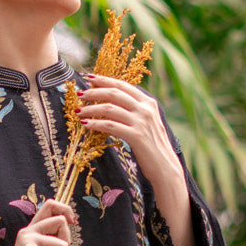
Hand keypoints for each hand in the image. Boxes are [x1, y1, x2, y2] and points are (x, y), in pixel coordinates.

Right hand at [0, 199, 75, 245]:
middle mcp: (29, 230)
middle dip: (66, 242)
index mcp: (32, 228)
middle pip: (61, 221)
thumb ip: (53, 239)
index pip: (50, 204)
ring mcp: (27, 240)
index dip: (66, 210)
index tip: (73, 222)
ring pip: (62, 245)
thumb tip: (70, 222)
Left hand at [77, 75, 183, 191]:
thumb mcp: (148, 123)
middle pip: (114, 93)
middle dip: (94, 92)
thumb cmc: (153, 147)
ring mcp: (141, 122)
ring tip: (79, 112)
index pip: (123, 85)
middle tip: (80, 94)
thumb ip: (136, 111)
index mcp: (148, 102)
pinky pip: (110, 126)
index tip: (90, 79)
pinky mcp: (136, 136)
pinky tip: (86, 124)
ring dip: (90, 109)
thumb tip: (113, 104)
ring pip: (109, 108)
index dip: (105, 80)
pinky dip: (95, 124)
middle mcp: (145, 109)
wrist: (166, 167)